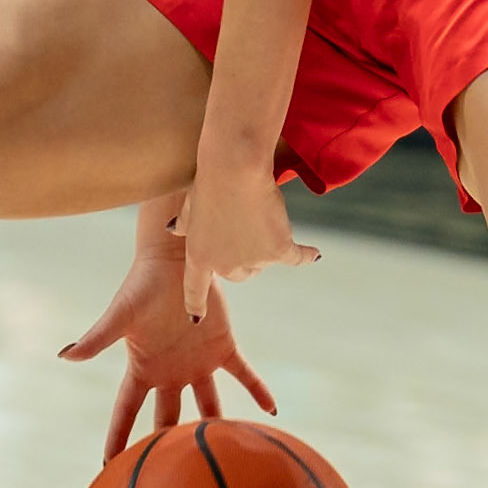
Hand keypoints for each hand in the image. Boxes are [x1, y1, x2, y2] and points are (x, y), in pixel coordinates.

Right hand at [60, 248, 276, 461]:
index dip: (118, 439)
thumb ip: (96, 338)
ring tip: (225, 454)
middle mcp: (170, 371)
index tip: (109, 468)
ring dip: (217, 425)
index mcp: (143, 368)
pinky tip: (271, 410)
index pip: (127, 411)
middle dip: (168, 446)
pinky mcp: (223, 346)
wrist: (173, 259)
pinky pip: (244, 373)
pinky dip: (258, 390)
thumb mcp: (119, 315)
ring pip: (209, 403)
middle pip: (169, 418)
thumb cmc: (141, 284)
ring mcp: (198, 361)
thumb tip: (64, 355)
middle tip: (172, 478)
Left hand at [171, 151, 319, 320]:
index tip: (196, 320)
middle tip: (245, 224)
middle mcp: (224, 266)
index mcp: (198, 255)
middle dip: (244, 255)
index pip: (194, 288)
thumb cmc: (209, 180)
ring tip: (259, 208)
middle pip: (240, 273)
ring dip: (266, 239)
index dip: (196, 304)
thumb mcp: (190, 204)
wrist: (234, 167)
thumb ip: (184, 223)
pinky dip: (306, 254)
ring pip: (265, 259)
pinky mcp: (278, 250)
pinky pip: (296, 256)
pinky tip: (314, 254)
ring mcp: (253, 260)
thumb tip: (173, 229)